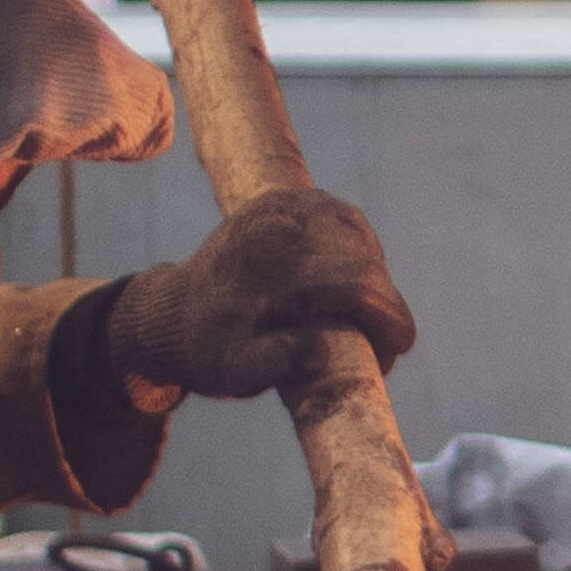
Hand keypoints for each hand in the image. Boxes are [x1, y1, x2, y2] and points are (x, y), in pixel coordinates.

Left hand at [107, 183, 413, 414]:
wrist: (175, 310)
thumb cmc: (210, 347)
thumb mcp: (233, 371)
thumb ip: (275, 364)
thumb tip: (321, 352)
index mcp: (269, 263)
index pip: (357, 283)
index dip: (389, 320)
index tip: (394, 353)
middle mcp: (279, 223)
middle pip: (365, 264)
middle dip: (383, 307)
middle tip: (378, 347)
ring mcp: (288, 205)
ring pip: (362, 242)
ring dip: (372, 282)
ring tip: (355, 319)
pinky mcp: (294, 199)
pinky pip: (349, 223)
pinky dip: (360, 254)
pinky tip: (346, 283)